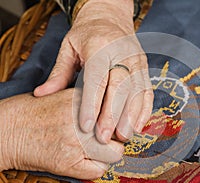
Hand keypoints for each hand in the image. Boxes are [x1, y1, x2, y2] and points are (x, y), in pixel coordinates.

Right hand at [0, 89, 123, 178]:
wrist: (7, 128)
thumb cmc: (38, 111)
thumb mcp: (67, 95)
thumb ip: (92, 102)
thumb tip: (118, 112)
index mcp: (84, 98)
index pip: (121, 110)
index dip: (120, 119)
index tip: (117, 124)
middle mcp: (83, 118)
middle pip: (121, 132)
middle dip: (117, 137)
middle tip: (106, 138)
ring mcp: (76, 141)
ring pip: (115, 153)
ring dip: (108, 154)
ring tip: (94, 150)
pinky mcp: (67, 161)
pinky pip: (99, 170)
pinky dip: (95, 168)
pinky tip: (83, 160)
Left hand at [33, 0, 153, 143]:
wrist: (110, 17)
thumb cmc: (87, 35)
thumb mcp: (69, 48)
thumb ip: (59, 73)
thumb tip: (42, 94)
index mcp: (99, 47)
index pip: (97, 78)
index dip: (92, 104)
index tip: (86, 127)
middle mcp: (122, 54)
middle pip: (120, 87)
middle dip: (113, 114)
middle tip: (103, 137)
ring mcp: (137, 61)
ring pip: (137, 91)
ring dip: (131, 116)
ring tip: (122, 137)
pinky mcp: (145, 68)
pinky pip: (148, 91)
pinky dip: (144, 110)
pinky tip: (137, 126)